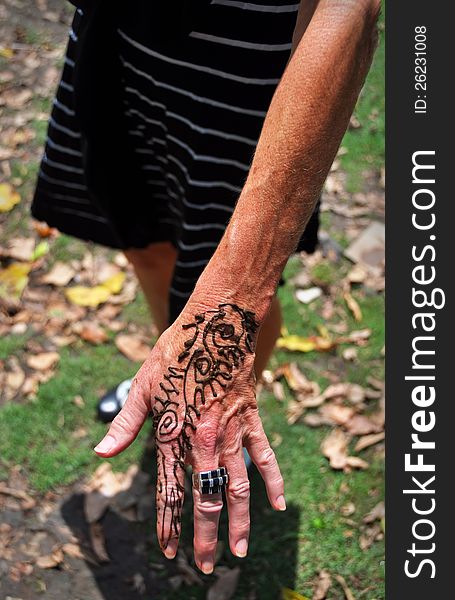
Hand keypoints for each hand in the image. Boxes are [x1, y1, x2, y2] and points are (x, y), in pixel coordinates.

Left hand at [94, 302, 285, 572]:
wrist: (215, 324)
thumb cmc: (174, 353)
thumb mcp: (143, 385)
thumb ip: (125, 424)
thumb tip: (100, 454)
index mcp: (173, 431)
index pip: (170, 487)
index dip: (169, 521)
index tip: (170, 550)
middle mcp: (202, 437)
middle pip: (204, 494)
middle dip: (204, 533)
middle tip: (205, 565)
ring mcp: (230, 429)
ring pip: (236, 483)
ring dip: (239, 520)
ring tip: (240, 551)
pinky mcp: (250, 419)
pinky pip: (264, 455)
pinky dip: (273, 479)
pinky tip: (280, 505)